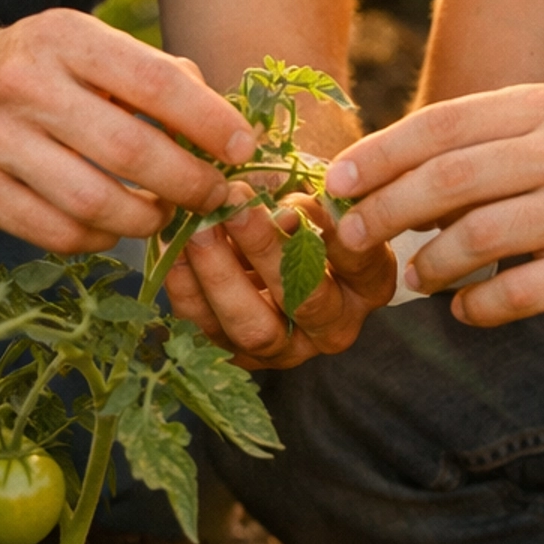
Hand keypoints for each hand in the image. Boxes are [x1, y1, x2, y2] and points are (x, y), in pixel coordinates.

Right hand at [0, 9, 257, 252]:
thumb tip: (226, 125)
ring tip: (165, 213)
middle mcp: (24, 82)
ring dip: (146, 219)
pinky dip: (99, 239)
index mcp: (64, 36)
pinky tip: (113, 227)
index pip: (154, 83)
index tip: (243, 148)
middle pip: (130, 151)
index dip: (209, 121)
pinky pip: (57, 233)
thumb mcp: (86, 48)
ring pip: (94, 203)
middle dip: (188, 183)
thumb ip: (153, 76)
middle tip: (214, 195)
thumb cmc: (38, 71)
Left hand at [164, 190, 395, 366]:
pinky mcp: (239, 354)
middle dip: (265, 251)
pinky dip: (187, 288)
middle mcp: (335, 325)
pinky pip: (208, 329)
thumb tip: (278, 207)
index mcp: (369, 282)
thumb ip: (305, 194)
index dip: (326, 231)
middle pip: (305, 300)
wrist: (272, 239)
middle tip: (234, 206)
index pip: (358, 260)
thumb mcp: (315, 188)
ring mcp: (287, 348)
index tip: (294, 200)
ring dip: (221, 276)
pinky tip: (174, 247)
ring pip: (254, 328)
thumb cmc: (302, 204)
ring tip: (197, 229)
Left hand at [324, 82, 543, 329]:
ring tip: (414, 280)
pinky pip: (515, 293)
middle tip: (354, 237)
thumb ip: (487, 143)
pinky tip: (467, 312)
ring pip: (476, 237)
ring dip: (429, 265)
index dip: (380, 154)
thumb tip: (386, 169)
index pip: (443, 123)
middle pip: (449, 177)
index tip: (337, 182)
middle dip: (386, 210)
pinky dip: (477, 308)